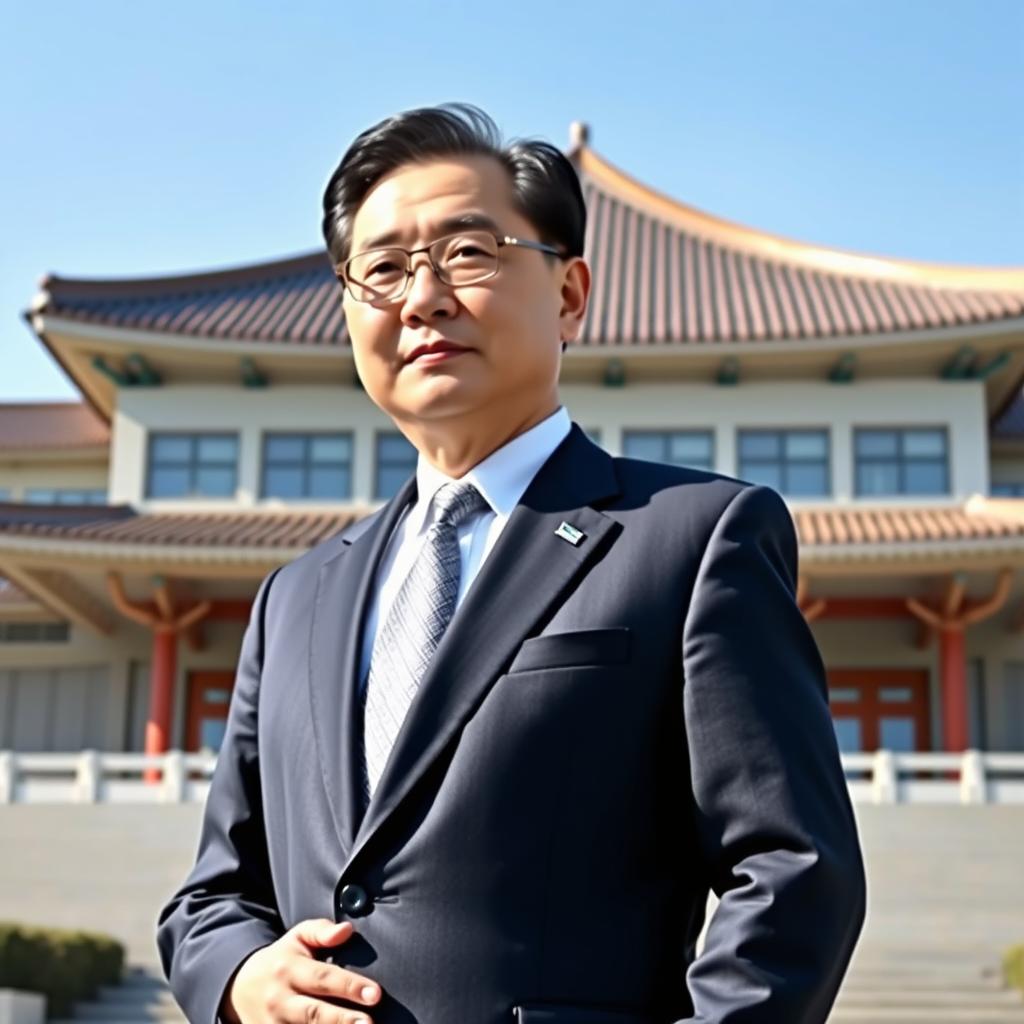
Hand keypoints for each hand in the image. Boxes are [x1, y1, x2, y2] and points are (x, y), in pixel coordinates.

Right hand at [221, 918, 381, 1022]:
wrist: (239, 987)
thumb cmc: (282, 959)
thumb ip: (321, 931)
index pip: (324, 978)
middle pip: (314, 1013)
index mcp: (288, 969)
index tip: (376, 994)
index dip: (350, 986)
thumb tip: (346, 930)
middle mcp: (280, 1000)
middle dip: (342, 1020)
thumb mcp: (297, 937)